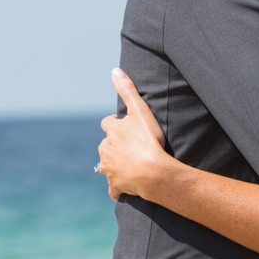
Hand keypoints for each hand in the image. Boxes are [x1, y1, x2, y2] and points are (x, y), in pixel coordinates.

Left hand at [98, 68, 172, 202]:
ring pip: (107, 165)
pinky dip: (118, 187)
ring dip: (115, 164)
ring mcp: (109, 170)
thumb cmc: (148, 140)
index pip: (108, 123)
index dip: (117, 123)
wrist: (153, 173)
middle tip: (133, 145)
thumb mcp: (140, 110)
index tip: (127, 126)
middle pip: (106, 145)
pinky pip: (114, 188)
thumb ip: (127, 89)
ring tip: (132, 164)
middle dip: (115, 144)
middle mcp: (105, 150)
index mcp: (110, 131)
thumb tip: (114, 70)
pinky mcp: (115, 186)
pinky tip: (126, 186)